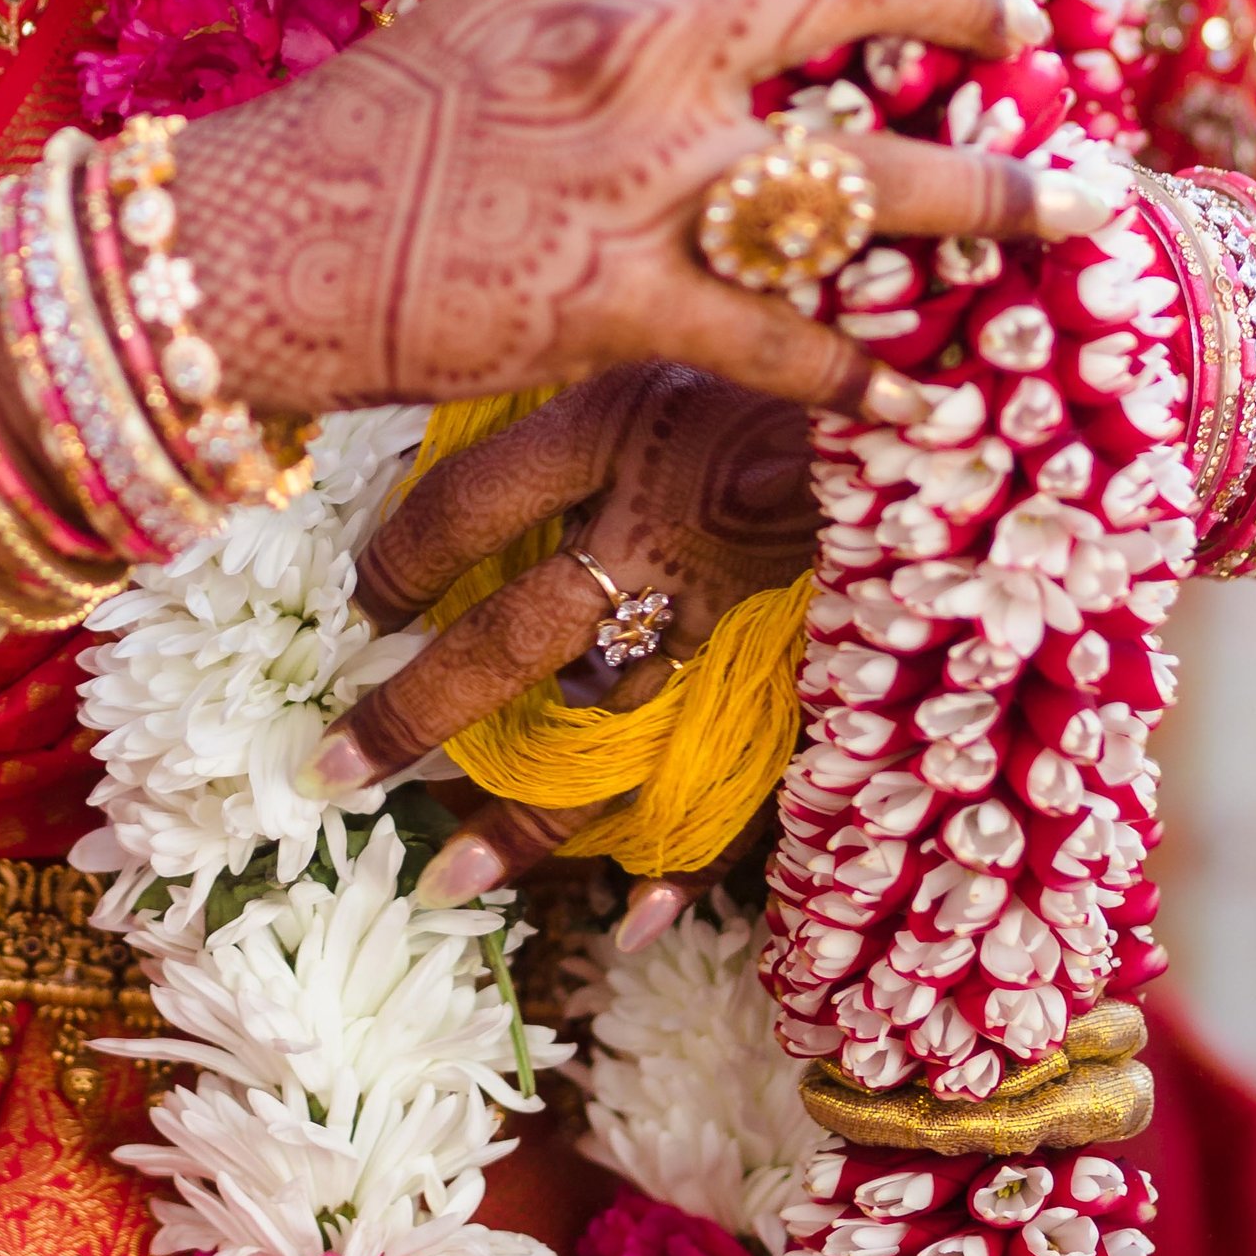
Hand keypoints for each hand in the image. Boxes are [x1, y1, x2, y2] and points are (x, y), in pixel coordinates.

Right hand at [173, 0, 1104, 420]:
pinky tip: (938, 401)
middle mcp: (644, 37)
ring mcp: (651, 174)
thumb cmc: (360, 127)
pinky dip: (878, 378)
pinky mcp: (635, 303)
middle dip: (972, 5)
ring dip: (1002, 199)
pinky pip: (799, 344)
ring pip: (881, 181)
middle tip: (1023, 33)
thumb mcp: (486, 1)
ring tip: (1085, 209)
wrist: (254, 242)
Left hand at [321, 360, 814, 929]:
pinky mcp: (800, 653)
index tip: (353, 607)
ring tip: (445, 878)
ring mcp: (729, 602)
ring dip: (526, 814)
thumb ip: (565, 406)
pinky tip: (634, 919)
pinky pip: (741, 777)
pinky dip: (692, 857)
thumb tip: (454, 476)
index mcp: (609, 423)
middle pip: (511, 637)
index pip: (465, 505)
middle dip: (413, 715)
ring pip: (607, 728)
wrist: (926, 379)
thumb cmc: (771, 338)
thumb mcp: (648, 335)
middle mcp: (655, 520)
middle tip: (330, 774)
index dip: (394, 561)